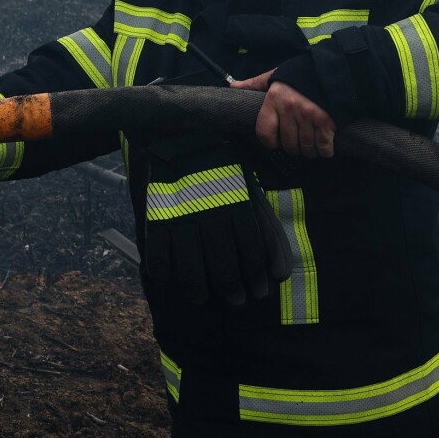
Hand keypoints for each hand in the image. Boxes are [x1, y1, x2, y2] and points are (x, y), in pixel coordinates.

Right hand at [140, 134, 292, 305]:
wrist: (186, 136)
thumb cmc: (226, 173)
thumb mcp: (252, 195)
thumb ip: (270, 234)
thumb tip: (280, 275)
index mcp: (238, 205)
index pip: (252, 253)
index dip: (257, 278)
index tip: (260, 292)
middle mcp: (212, 213)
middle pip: (224, 265)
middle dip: (233, 290)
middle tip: (237, 301)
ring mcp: (182, 216)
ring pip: (190, 268)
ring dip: (199, 290)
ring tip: (203, 299)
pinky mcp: (157, 216)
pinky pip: (159, 255)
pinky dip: (163, 272)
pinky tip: (171, 279)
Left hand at [229, 70, 336, 158]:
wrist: (334, 68)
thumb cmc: (302, 73)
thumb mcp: (275, 75)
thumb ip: (255, 83)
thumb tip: (233, 85)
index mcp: (274, 99)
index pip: (264, 131)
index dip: (269, 141)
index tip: (275, 141)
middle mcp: (290, 109)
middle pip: (287, 144)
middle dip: (292, 147)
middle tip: (296, 143)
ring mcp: (309, 117)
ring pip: (305, 148)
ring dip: (308, 151)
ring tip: (310, 146)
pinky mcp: (327, 122)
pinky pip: (323, 146)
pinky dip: (324, 151)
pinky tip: (324, 147)